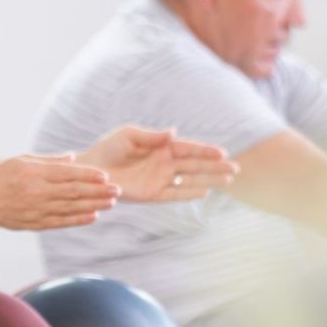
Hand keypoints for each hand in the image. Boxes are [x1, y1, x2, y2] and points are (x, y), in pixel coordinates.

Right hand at [0, 155, 119, 230]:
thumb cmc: (0, 176)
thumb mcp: (21, 160)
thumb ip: (48, 160)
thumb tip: (73, 158)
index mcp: (34, 173)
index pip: (67, 174)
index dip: (88, 175)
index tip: (105, 176)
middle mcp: (37, 192)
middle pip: (73, 192)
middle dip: (97, 191)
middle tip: (117, 189)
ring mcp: (36, 210)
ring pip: (70, 208)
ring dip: (93, 205)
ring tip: (111, 203)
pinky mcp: (34, 223)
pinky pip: (61, 222)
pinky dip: (78, 220)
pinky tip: (93, 216)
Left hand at [78, 125, 238, 202]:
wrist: (90, 170)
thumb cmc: (108, 149)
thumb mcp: (129, 135)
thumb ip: (152, 136)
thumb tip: (173, 132)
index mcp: (161, 147)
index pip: (189, 148)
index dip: (206, 151)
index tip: (223, 152)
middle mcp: (164, 163)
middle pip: (195, 165)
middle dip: (215, 166)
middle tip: (236, 168)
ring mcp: (159, 180)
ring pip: (190, 180)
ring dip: (209, 180)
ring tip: (229, 180)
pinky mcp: (151, 194)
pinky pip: (174, 194)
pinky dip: (188, 193)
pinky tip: (205, 192)